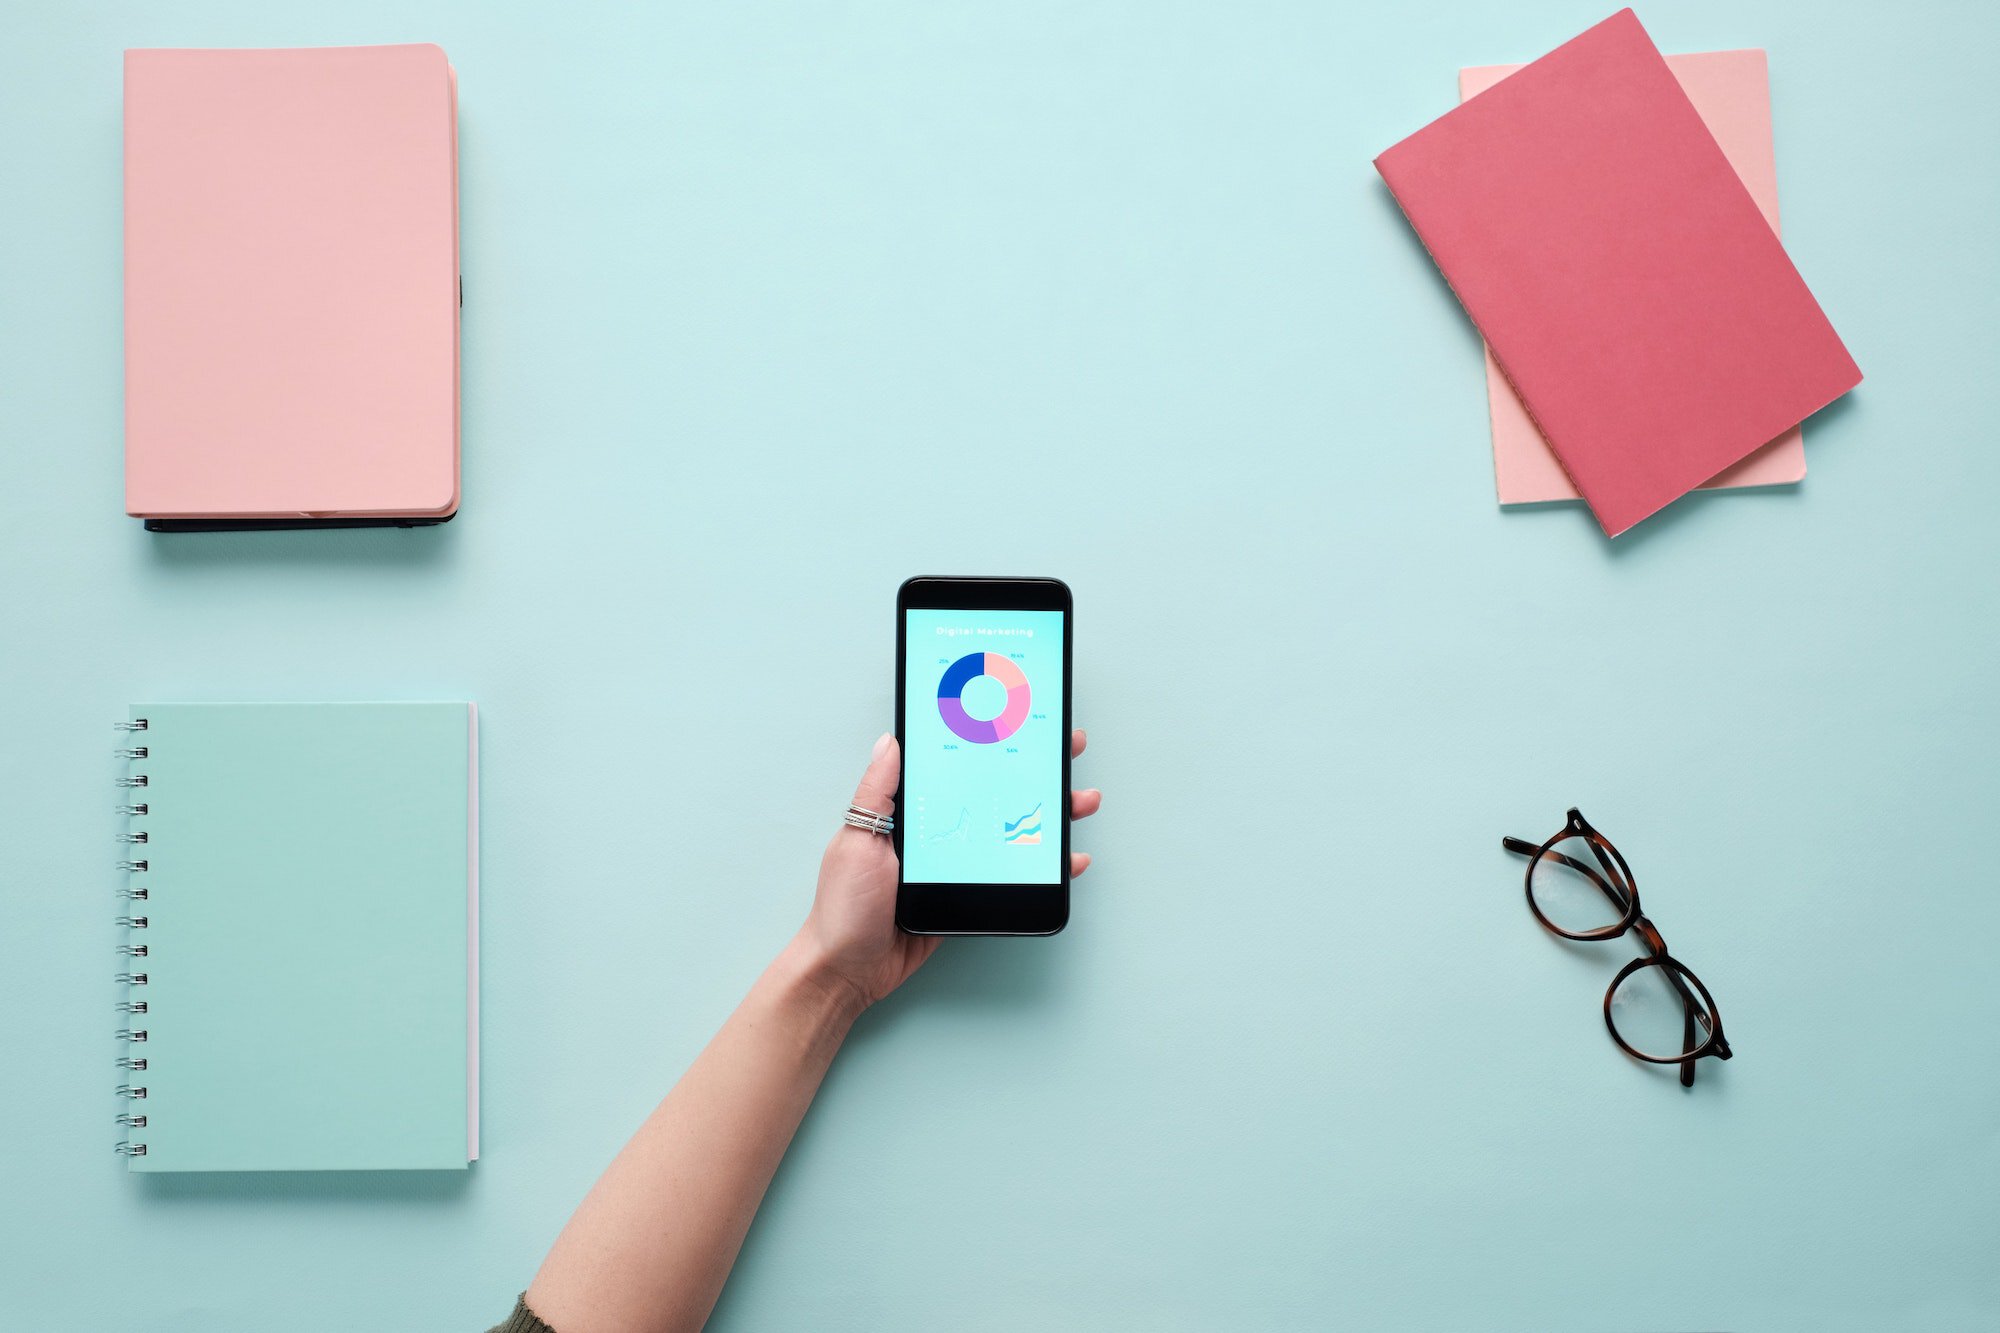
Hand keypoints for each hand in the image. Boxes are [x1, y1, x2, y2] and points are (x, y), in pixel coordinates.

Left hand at [796, 728, 1099, 1009]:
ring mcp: (955, 864)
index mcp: (908, 812)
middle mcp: (936, 832)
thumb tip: (890, 740)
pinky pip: (1012, 874)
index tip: (1020, 722)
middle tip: (1068, 751)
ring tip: (1080, 801)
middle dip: (1034, 773)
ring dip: (1050, 816)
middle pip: (994, 794)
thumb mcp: (857, 841)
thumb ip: (877, 793)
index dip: (990, 745)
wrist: (849, 972)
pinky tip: (1069, 859)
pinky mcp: (968, 894)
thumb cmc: (844, 907)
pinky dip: (1045, 866)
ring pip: (1011, 831)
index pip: (957, 767)